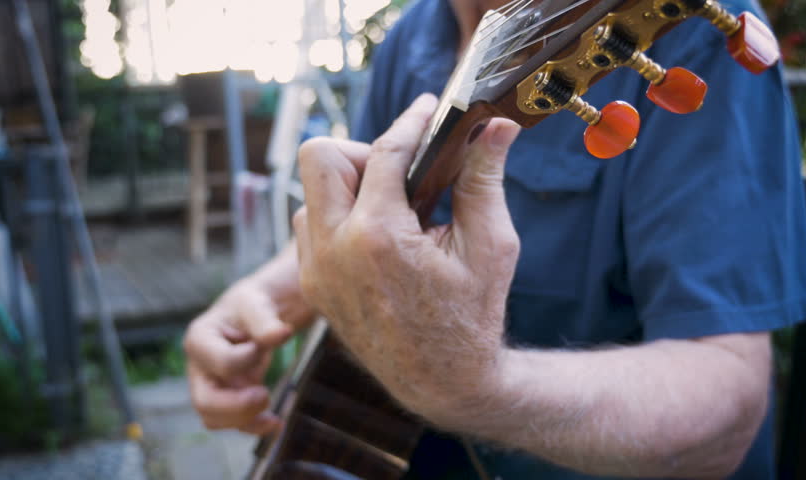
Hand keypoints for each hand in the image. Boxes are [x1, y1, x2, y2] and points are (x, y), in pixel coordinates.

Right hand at [184, 272, 294, 433]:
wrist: (258, 312)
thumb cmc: (253, 303)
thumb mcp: (258, 303)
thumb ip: (266, 320)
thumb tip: (281, 334)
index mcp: (200, 338)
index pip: (222, 363)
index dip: (250, 359)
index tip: (271, 341)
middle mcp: (198, 366)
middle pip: (204, 402)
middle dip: (237, 407)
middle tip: (265, 396)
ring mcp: (210, 383)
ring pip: (214, 418)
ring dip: (244, 422)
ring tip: (274, 416)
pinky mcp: (226, 396)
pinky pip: (231, 422)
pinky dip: (252, 427)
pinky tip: (276, 424)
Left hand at [293, 94, 521, 424]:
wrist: (443, 382)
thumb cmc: (472, 318)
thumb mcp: (489, 245)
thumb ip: (485, 179)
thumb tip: (496, 127)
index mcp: (379, 237)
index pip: (386, 152)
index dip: (411, 123)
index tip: (427, 109)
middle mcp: (335, 251)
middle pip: (321, 157)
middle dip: (362, 152)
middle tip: (401, 173)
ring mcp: (316, 272)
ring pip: (310, 193)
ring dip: (348, 188)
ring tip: (393, 209)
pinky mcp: (312, 287)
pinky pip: (309, 229)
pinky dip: (338, 218)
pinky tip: (377, 236)